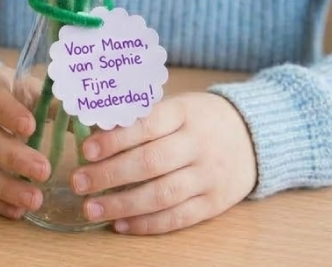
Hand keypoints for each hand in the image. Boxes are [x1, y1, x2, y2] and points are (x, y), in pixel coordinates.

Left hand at [71, 92, 256, 233]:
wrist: (252, 137)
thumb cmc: (199, 119)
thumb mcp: (175, 107)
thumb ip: (139, 118)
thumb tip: (93, 130)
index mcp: (185, 113)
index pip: (148, 125)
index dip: (116, 139)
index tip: (86, 150)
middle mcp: (198, 145)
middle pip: (151, 162)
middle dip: (110, 175)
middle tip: (78, 182)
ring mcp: (208, 176)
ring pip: (163, 194)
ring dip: (123, 205)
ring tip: (91, 209)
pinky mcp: (214, 204)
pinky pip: (178, 218)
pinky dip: (147, 224)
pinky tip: (121, 224)